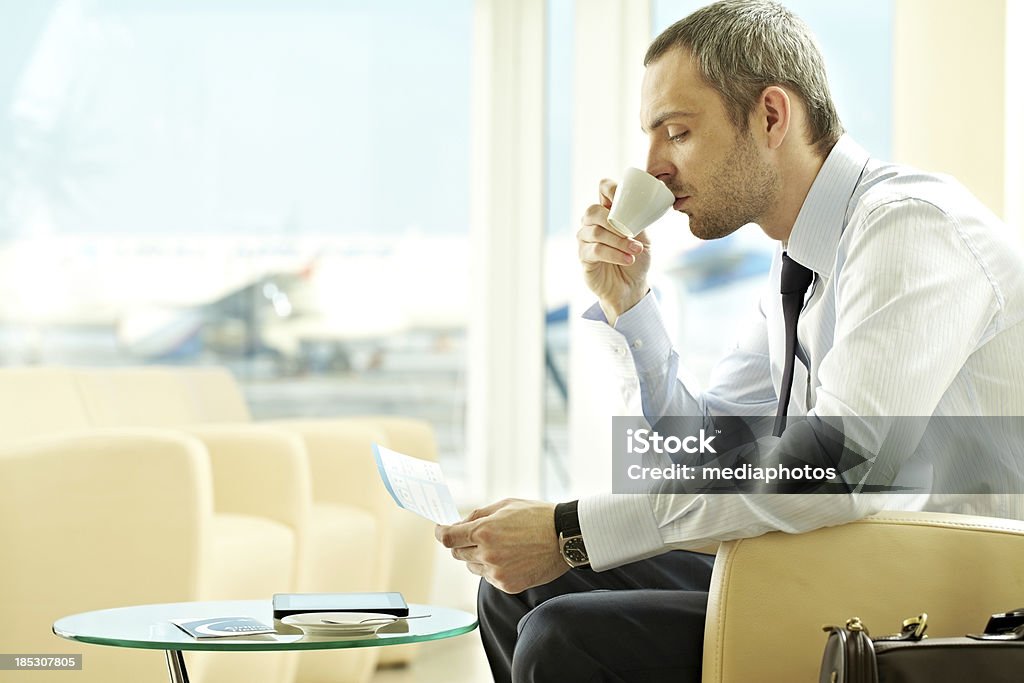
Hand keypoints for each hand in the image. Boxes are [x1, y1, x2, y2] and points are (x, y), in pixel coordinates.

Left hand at [435, 498, 568, 593]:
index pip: (448, 538)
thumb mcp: (505, 505)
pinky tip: (511, 557)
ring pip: (473, 566)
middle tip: (478, 534)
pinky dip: (493, 568)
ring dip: (478, 556)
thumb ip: (477, 515)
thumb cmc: (536, 516)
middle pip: (457, 553)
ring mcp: (497, 572)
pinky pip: (489, 577)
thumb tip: (457, 524)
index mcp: (484, 531)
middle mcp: (487, 554)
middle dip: (462, 543)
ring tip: (502, 545)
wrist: (564, 537)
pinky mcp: (507, 585)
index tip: (441, 530)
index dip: (441, 533)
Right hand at [577, 179, 651, 324]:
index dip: (610, 188)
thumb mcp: (643, 237)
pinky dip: (614, 254)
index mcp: (608, 212)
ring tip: (635, 250)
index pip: (603, 189)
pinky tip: (628, 259)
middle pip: (593, 211)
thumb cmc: (636, 259)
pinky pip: (595, 251)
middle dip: (614, 221)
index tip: (625, 196)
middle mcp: (592, 223)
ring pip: (595, 232)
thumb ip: (638, 221)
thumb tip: (643, 207)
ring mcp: (585, 240)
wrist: (631, 287)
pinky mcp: (583, 257)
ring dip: (618, 241)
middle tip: (632, 233)